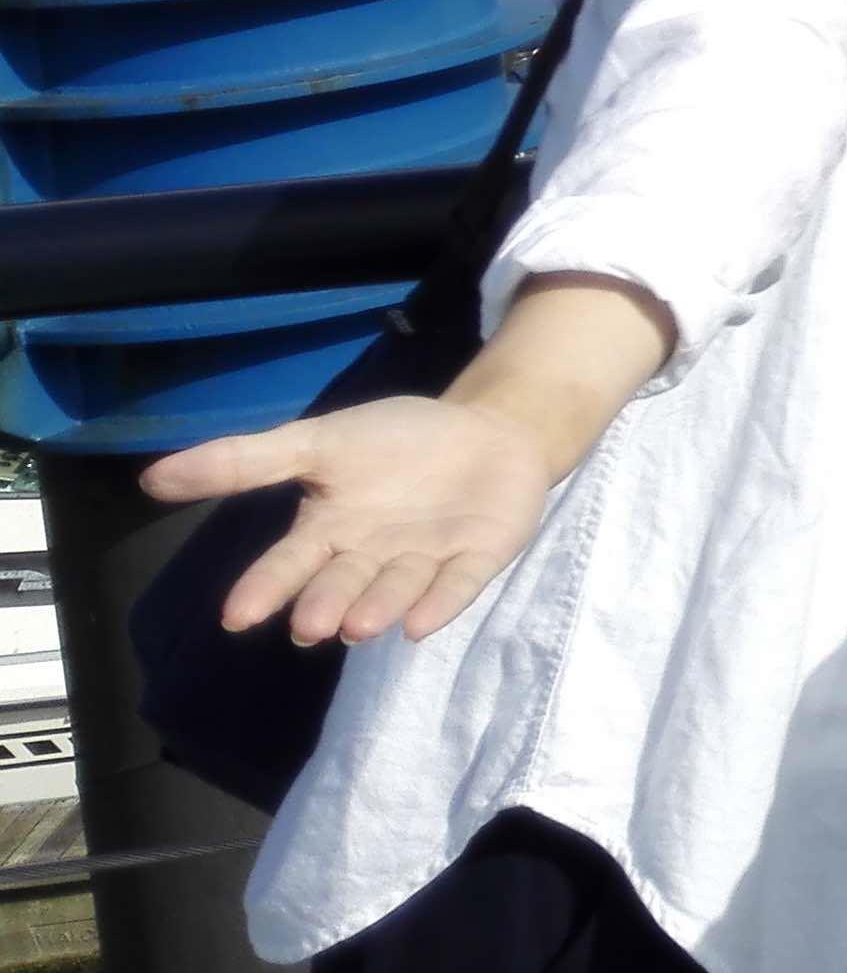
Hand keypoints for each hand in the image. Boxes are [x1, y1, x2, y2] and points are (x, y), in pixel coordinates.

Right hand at [141, 395, 557, 646]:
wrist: (488, 428)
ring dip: (377, 607)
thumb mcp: (320, 442)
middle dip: (324, 604)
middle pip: (342, 585)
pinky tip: (420, 624)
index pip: (289, 564)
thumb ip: (245, 461)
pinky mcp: (478, 558)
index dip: (266, 588)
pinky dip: (440, 602)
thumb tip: (151, 478)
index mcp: (330, 531)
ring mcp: (427, 561)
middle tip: (309, 626)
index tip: (236, 616)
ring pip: (396, 590)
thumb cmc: (398, 442)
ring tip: (357, 625)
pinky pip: (457, 584)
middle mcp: (372, 558)